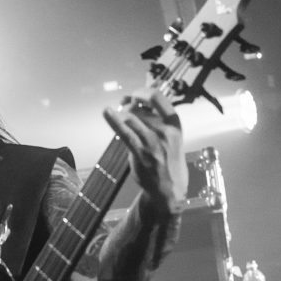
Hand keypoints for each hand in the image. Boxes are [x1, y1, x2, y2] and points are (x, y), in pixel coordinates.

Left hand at [103, 89, 187, 211]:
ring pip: (130, 117)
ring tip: (117, 116)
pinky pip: (124, 132)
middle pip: (139, 107)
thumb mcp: (171, 137)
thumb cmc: (168, 161)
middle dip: (127, 105)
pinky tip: (106, 112)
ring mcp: (152, 141)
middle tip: (121, 108)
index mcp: (174, 123)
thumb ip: (157, 122)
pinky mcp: (140, 152)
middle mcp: (165, 130)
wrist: (169, 188)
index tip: (134, 95)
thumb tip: (137, 105)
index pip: (157, 97)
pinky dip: (113, 120)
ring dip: (121, 114)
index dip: (141, 92)